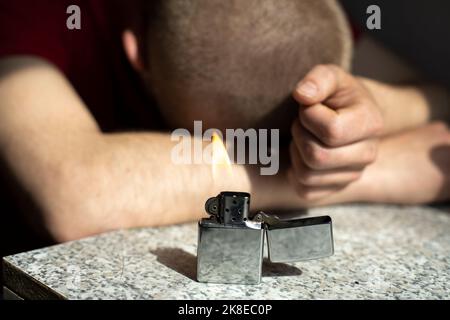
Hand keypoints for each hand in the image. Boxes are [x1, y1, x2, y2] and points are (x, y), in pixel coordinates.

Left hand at [288, 64, 383, 200]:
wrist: (347, 116)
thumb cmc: (337, 95)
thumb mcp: (331, 77)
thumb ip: (319, 79)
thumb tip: (302, 94)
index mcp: (371, 124)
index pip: (331, 131)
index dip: (308, 115)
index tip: (309, 106)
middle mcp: (367, 155)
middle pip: (316, 157)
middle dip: (300, 134)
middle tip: (303, 123)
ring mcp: (352, 176)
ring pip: (306, 175)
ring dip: (295, 152)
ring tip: (304, 136)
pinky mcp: (334, 190)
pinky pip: (304, 190)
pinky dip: (294, 172)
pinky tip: (302, 154)